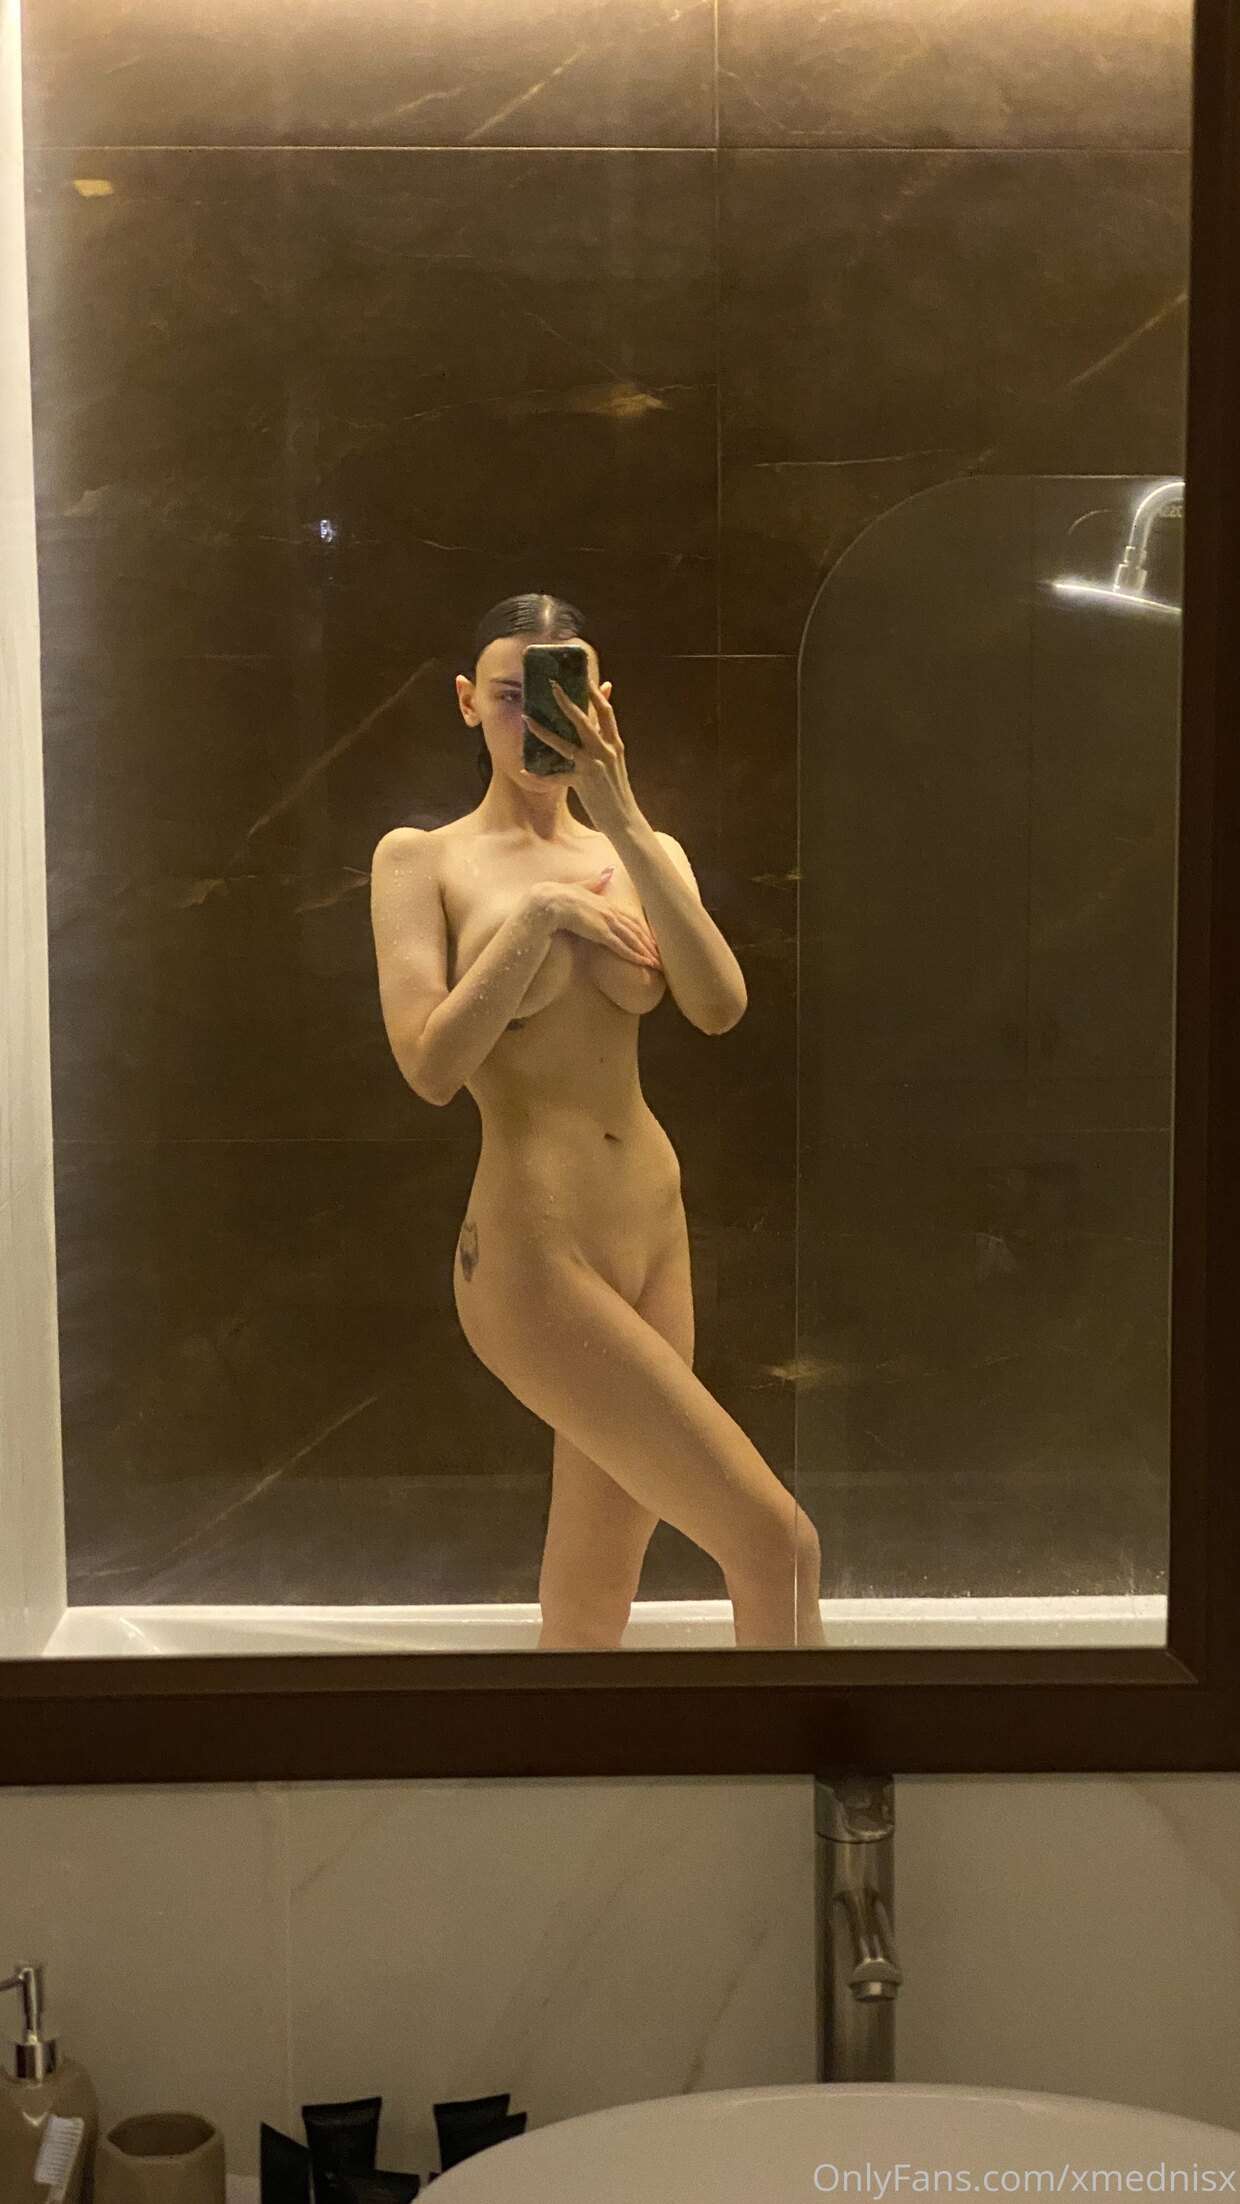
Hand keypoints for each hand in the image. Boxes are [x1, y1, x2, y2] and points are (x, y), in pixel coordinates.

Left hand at [523, 678, 639, 836]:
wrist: (625, 819)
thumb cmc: (617, 789)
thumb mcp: (616, 759)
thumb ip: (607, 737)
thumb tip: (604, 717)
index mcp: (615, 744)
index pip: (606, 711)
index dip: (594, 692)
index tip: (582, 676)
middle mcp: (605, 751)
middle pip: (584, 720)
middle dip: (566, 701)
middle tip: (551, 685)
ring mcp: (593, 767)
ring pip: (564, 744)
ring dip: (543, 731)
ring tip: (527, 719)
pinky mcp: (582, 783)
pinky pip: (556, 776)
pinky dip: (539, 774)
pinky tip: (524, 769)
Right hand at [527, 868, 660, 968]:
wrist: (547, 902)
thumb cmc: (557, 896)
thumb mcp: (579, 887)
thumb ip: (594, 882)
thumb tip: (608, 871)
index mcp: (605, 902)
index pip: (629, 918)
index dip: (642, 930)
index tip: (652, 941)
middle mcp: (609, 911)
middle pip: (635, 929)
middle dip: (649, 943)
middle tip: (661, 956)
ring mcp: (606, 921)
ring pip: (632, 939)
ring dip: (645, 952)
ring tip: (656, 964)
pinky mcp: (601, 932)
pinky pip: (621, 946)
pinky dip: (634, 955)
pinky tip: (644, 963)